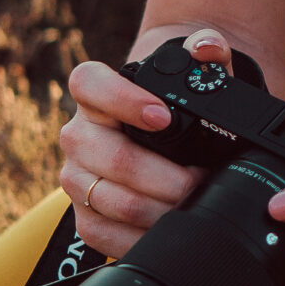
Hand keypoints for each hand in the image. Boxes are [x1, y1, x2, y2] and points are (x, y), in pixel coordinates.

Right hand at [60, 26, 228, 256]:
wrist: (163, 137)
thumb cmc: (176, 102)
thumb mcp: (194, 72)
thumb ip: (207, 49)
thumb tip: (208, 48)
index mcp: (93, 93)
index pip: (89, 85)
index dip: (122, 101)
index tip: (164, 117)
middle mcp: (77, 135)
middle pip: (112, 158)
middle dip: (166, 176)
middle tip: (201, 178)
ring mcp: (76, 178)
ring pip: (114, 200)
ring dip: (161, 208)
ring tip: (195, 205)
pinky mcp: (85, 217)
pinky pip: (106, 235)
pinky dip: (144, 237)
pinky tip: (172, 231)